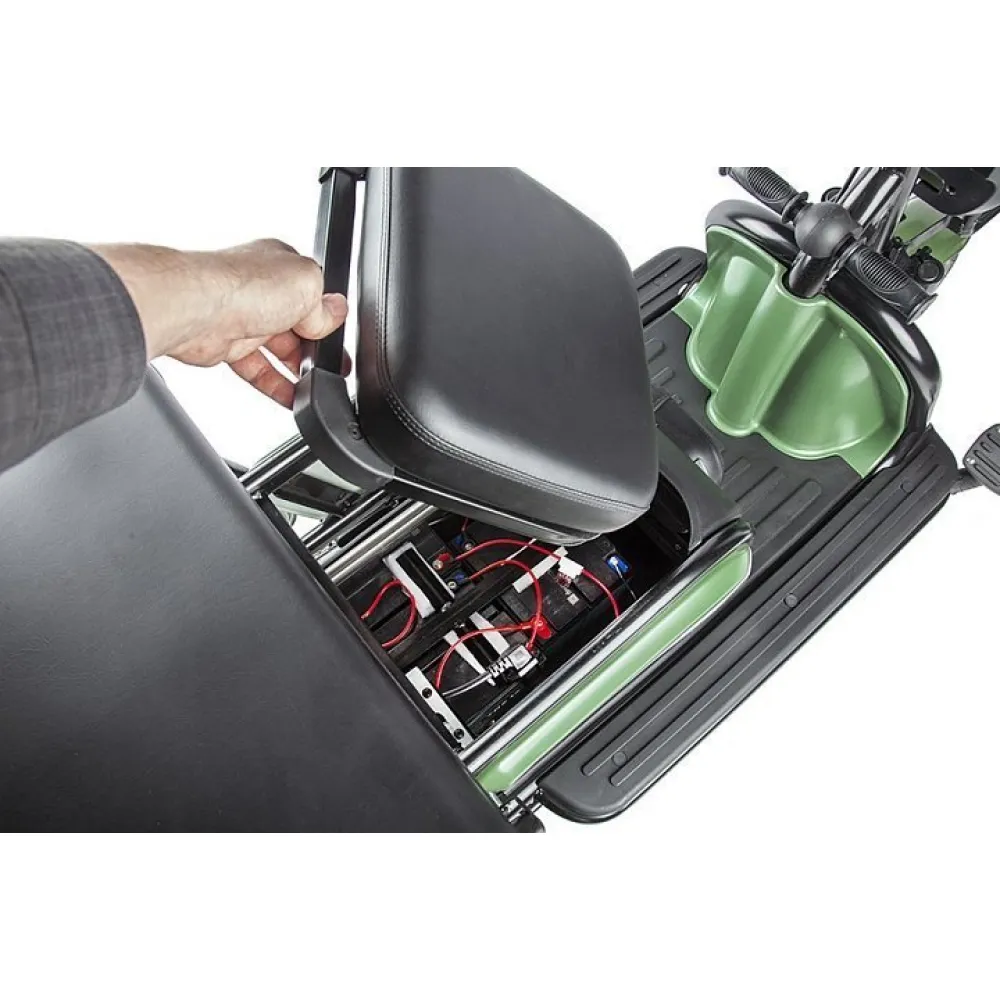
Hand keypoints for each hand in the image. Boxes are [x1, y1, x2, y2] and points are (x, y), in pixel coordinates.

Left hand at [91, 239, 347, 407]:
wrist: (197, 308)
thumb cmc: (242, 284)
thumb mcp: (307, 284)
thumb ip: (325, 304)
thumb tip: (335, 313)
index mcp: (280, 266)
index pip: (312, 296)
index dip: (326, 318)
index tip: (336, 339)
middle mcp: (259, 290)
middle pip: (296, 326)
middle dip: (314, 348)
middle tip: (330, 368)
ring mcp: (242, 318)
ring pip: (277, 351)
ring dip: (297, 370)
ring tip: (314, 385)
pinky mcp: (226, 345)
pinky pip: (257, 370)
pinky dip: (275, 385)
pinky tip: (291, 397)